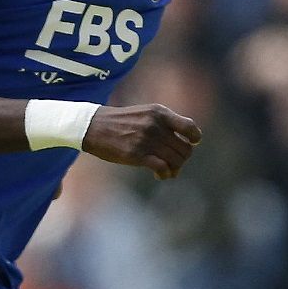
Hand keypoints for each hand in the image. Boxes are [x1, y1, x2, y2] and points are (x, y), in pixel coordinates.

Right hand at [81, 103, 201, 179]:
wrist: (93, 126)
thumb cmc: (119, 122)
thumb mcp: (144, 113)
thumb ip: (163, 123)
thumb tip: (186, 142)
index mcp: (159, 112)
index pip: (191, 128)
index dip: (194, 139)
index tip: (189, 144)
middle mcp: (156, 125)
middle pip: (185, 149)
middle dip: (182, 159)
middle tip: (173, 163)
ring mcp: (147, 140)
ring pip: (176, 160)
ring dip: (175, 169)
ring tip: (167, 171)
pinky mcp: (137, 154)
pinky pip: (163, 168)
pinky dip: (165, 174)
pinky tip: (160, 175)